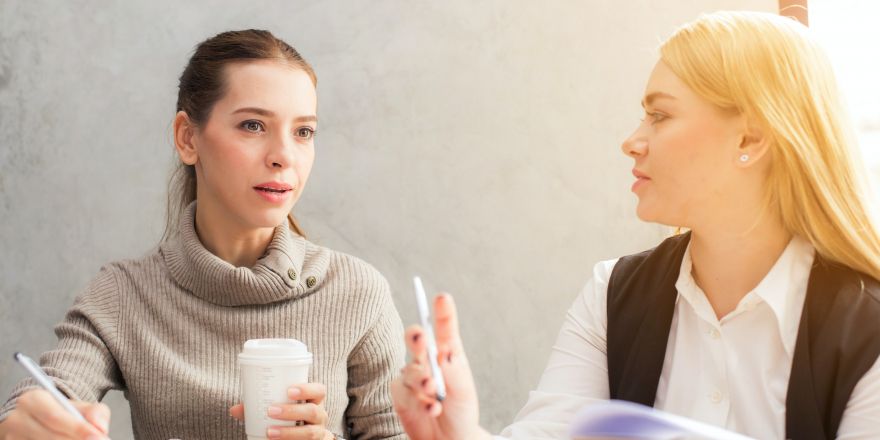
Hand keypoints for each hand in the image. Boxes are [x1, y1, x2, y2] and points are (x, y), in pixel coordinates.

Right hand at [0, 389, 110, 439]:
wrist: (39, 418)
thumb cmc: (61, 413)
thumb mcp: (79, 406)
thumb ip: (95, 412)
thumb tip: (100, 428)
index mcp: (33, 400)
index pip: (55, 416)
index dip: (78, 429)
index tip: (99, 437)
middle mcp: (18, 419)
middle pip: (50, 436)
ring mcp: (14, 436)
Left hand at [230, 383, 332, 439]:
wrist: (304, 436)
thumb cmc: (290, 417)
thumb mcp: (280, 408)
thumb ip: (259, 407)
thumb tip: (234, 410)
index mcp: (314, 400)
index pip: (319, 390)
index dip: (307, 389)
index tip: (288, 391)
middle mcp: (320, 416)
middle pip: (313, 412)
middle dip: (292, 411)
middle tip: (271, 411)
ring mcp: (319, 432)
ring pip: (310, 433)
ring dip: (289, 432)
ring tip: (270, 432)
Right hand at [391, 293, 491, 439]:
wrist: (448, 439)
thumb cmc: (460, 412)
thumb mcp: (463, 391)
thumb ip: (453, 371)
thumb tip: (443, 352)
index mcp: (448, 354)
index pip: (445, 330)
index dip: (443, 313)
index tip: (442, 298)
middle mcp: (427, 361)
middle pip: (416, 339)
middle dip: (417, 337)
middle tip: (422, 339)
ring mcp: (412, 376)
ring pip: (410, 370)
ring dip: (422, 381)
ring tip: (434, 393)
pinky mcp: (400, 394)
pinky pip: (404, 392)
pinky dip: (419, 402)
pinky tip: (431, 409)